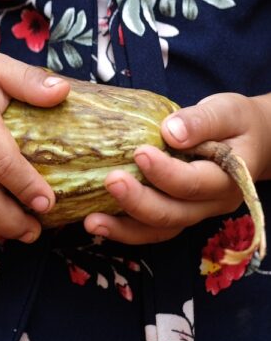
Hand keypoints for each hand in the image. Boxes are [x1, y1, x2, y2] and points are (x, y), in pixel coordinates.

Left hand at [84, 92, 270, 243]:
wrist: (248, 141)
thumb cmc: (235, 122)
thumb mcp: (226, 111)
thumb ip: (201, 121)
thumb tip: (171, 132)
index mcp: (230, 178)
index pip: (196, 183)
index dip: (167, 172)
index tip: (140, 152)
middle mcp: (212, 203)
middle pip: (174, 213)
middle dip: (139, 201)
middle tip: (110, 181)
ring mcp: (193, 212)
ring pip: (160, 229)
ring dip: (124, 228)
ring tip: (92, 222)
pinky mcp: (175, 212)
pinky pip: (150, 229)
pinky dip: (123, 229)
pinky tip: (96, 222)